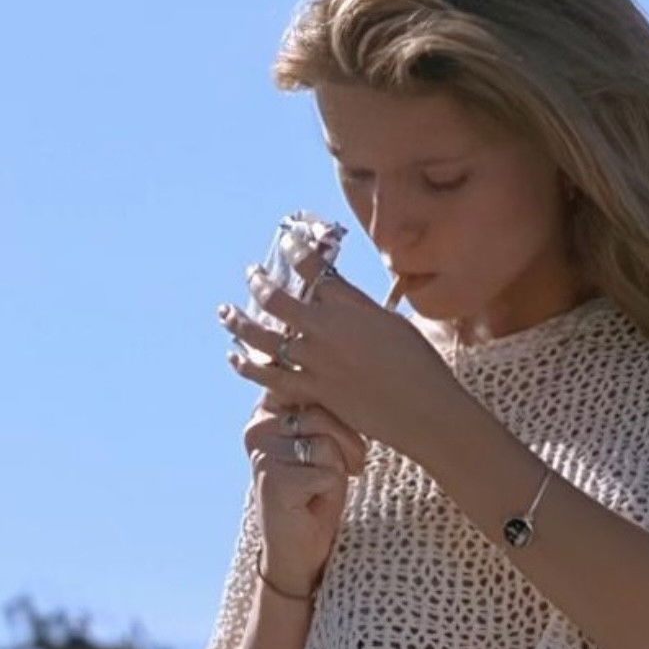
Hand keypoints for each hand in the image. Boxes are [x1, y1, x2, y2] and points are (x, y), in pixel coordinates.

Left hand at [218, 242, 465, 466]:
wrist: (423, 409)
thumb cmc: (419, 364)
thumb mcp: (392, 322)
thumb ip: (359, 308)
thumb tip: (338, 295)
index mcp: (350, 306)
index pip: (314, 267)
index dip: (296, 249)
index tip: (288, 239)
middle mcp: (326, 330)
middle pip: (277, 299)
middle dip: (258, 282)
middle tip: (250, 274)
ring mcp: (316, 362)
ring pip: (263, 338)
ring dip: (239, 323)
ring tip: (224, 313)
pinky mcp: (313, 392)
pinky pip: (270, 378)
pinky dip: (248, 366)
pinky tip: (235, 358)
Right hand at [241, 388, 364, 597]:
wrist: (300, 547)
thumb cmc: (317, 489)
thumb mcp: (322, 440)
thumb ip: (322, 410)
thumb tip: (338, 379)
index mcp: (265, 411)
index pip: (306, 387)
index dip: (335, 410)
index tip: (339, 432)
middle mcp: (257, 429)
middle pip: (322, 414)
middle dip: (347, 441)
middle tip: (350, 465)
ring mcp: (262, 454)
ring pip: (326, 444)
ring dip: (340, 467)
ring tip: (327, 484)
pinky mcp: (273, 480)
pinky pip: (326, 471)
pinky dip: (332, 489)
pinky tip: (314, 500)